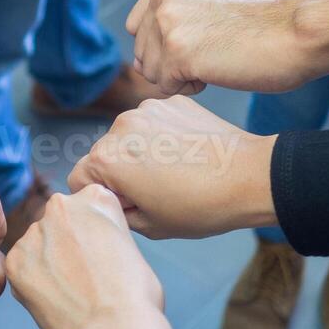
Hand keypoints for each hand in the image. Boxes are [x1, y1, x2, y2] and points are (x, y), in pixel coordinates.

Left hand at [5, 186, 162, 328]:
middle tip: (83, 276)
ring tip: (70, 293)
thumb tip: (88, 246)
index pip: (87, 208)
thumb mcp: (129, 246)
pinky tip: (54, 300)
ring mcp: (35, 233)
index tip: (101, 257)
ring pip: (38, 246)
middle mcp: (61, 206)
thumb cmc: (134, 297)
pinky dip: (32, 284)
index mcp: (95, 198)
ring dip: (48, 264)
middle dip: (66, 245)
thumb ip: (103, 233)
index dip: (94, 237)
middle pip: (59, 224)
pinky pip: (22, 268)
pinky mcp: (15, 260)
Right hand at [67, 96, 276, 238]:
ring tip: (175, 171)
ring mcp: (145, 109)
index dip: (103, 197)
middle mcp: (119, 127)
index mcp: (107, 159)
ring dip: (140, 152)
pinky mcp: (169, 102)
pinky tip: (186, 153)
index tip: (131, 205)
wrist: (249, 177)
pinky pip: (152, 122)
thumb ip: (118, 211)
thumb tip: (111, 199)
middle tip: (156, 191)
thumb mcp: (150, 226)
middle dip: (120, 173)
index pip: (79, 179)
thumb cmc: (201, 206)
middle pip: (102, 155)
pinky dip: (162, 136)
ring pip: (128, 136)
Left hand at [125, 0, 309, 94]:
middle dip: (174, 61)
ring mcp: (168, 21)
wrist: (295, 31)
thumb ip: (169, 23)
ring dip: (181, 76)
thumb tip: (137, 66)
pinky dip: (191, 87)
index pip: (140, 26)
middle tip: (216, 48)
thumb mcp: (206, 5)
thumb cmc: (260, 24)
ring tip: (217, 58)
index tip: (205, 36)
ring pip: (150, 71)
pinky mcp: (178, 50)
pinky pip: (166, 86)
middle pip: (143, 50)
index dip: (168, 42)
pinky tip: (219, 69)